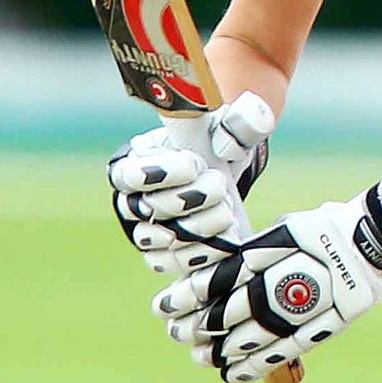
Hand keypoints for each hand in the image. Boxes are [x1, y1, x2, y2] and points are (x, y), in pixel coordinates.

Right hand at [107, 93, 275, 274]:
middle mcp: (132, 199)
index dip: (160, 173)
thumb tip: (253, 119)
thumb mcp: (227, 125)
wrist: (224, 168)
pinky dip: (201, 254)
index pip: (128, 176)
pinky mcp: (165, 254)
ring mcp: (146, 230)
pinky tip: (224, 238)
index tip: (194, 163)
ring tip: (226, 211)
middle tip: (219, 184)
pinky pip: (171, 263)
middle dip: (192, 198)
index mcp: (135, 162)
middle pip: (150, 209)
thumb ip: (239, 122)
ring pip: (162, 239)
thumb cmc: (217, 142)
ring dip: (201, 227)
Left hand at [153, 181, 381, 382]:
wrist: (369, 238)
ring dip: (221, 350)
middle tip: (177, 333)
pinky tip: (232, 374)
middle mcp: (282, 284)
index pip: (219, 280)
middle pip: (230, 312)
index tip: (166, 306)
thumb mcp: (282, 229)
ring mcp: (302, 308)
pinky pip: (283, 351)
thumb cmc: (321, 229)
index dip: (189, 296)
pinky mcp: (321, 326)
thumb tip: (213, 273)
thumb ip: (252, 253)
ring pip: (252, 337)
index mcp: (269, 255)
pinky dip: (255, 365)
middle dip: (199, 325)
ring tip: (200, 357)